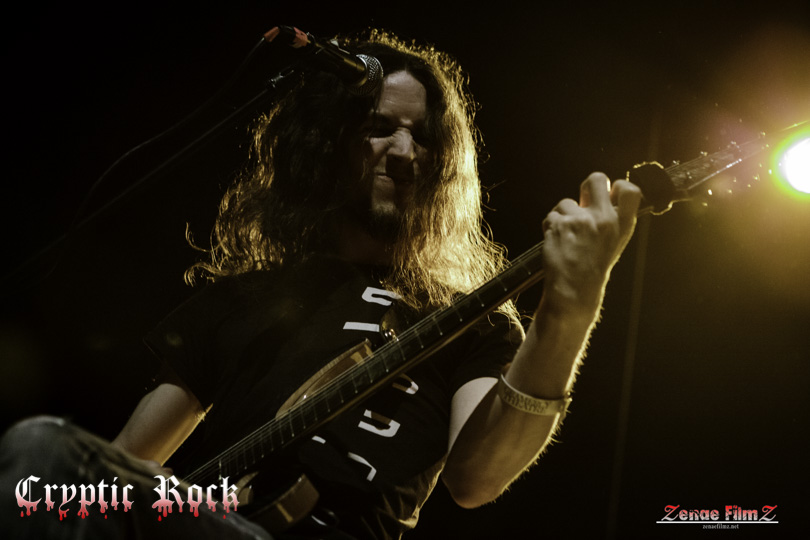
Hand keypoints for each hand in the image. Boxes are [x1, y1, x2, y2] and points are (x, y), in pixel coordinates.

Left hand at [541, 172, 641, 314]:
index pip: (630, 189)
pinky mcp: (560, 224)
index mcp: (623, 224)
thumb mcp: (615, 242)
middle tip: (583, 202)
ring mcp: (581, 220)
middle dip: (587, 187)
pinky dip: (551, 226)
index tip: (610, 191)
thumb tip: (601, 194)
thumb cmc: (594, 267)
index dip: (618, 185)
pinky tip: (557, 242)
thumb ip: (612, 218)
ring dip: (564, 216)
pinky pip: (552, 215)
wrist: (574, 290)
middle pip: (596, 179)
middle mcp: (604, 219)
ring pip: (567, 202)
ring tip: (568, 237)